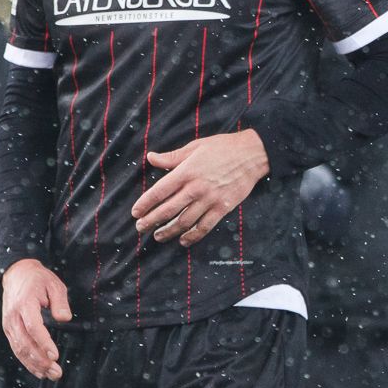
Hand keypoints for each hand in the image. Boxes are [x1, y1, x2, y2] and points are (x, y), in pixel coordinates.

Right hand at [2, 258, 71, 380]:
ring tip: (51, 375)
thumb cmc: (38, 280)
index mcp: (24, 303)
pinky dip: (27, 362)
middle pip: (25, 342)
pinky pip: (17, 349)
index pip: (33, 327)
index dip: (43, 343)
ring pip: (19, 349)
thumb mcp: (54, 284)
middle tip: (56, 372)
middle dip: (41, 360)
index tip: (55, 355)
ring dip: (35, 364)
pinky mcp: (9, 330)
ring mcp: (9, 324)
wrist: (16, 274)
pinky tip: (39, 371)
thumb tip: (64, 318)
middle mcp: (13, 316)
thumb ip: (60, 302)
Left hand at [132, 130, 270, 245]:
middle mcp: (196, 188)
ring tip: (158, 236)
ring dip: (169, 231)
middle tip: (140, 228)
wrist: (252, 154)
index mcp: (186, 171)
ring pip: (184, 221)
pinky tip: (183, 240)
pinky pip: (205, 226)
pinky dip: (193, 236)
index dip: (145, 204)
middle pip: (168, 210)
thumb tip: (151, 158)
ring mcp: (210, 199)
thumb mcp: (195, 147)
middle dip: (151, 221)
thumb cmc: (223, 147)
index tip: (135, 213)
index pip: (159, 191)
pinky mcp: (223, 208)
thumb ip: (172, 157)